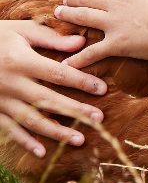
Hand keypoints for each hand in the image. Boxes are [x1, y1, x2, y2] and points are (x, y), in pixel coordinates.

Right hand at [0, 20, 106, 156]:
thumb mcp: (20, 31)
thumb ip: (50, 38)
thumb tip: (81, 44)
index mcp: (21, 62)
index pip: (58, 73)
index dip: (81, 82)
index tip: (103, 89)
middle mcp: (11, 84)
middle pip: (48, 100)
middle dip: (75, 111)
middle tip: (99, 119)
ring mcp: (0, 100)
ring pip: (31, 120)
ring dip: (55, 132)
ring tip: (79, 140)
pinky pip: (9, 129)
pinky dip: (24, 142)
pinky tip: (41, 152)